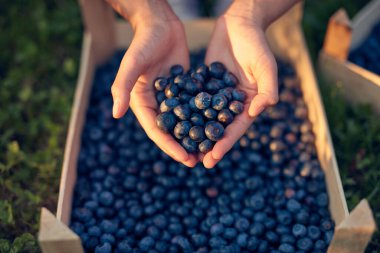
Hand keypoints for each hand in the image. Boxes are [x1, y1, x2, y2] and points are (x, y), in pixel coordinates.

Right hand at [109, 1, 197, 166]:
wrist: (160, 24)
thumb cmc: (143, 42)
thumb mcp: (132, 64)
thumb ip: (122, 87)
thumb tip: (116, 114)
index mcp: (142, 102)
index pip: (156, 130)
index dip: (169, 146)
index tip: (184, 158)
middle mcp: (157, 103)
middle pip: (170, 130)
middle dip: (183, 146)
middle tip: (198, 162)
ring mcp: (172, 97)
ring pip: (185, 122)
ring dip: (195, 136)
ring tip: (208, 150)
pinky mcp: (185, 88)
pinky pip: (195, 106)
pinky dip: (204, 117)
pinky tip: (216, 126)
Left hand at [202, 2, 278, 167]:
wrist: (240, 23)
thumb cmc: (256, 43)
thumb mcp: (265, 66)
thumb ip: (267, 88)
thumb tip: (259, 110)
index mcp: (250, 102)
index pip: (237, 128)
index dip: (225, 144)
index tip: (214, 158)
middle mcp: (234, 102)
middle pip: (221, 128)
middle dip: (210, 145)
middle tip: (197, 162)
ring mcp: (219, 95)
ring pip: (207, 118)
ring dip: (197, 134)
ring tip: (186, 149)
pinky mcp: (206, 85)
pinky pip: (196, 101)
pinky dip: (188, 113)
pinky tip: (177, 124)